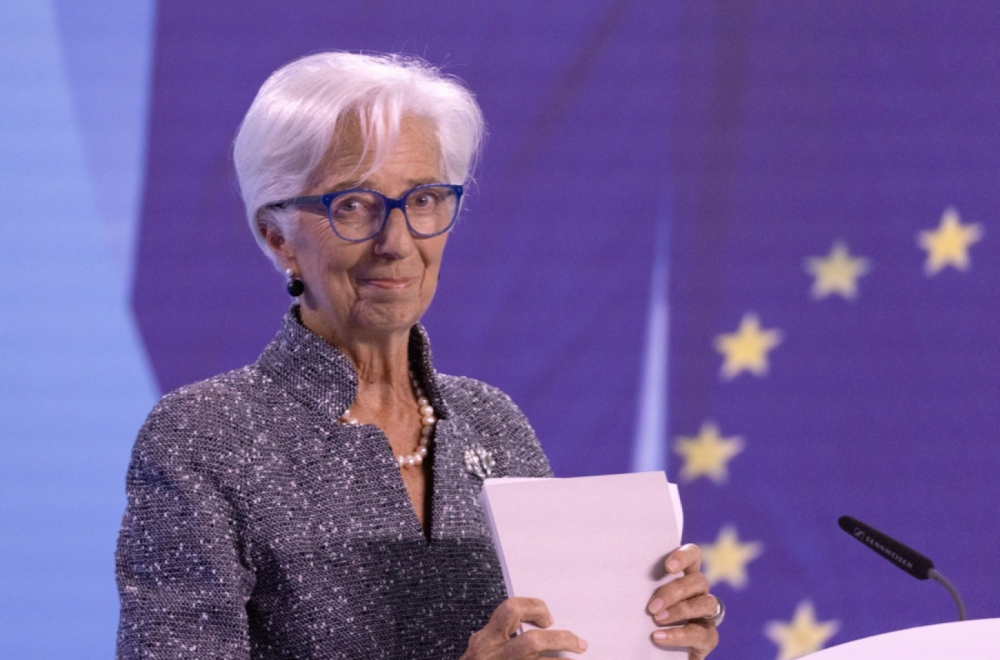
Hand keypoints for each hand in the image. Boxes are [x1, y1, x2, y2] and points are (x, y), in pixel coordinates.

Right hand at [461, 597, 587, 658]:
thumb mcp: (479, 651)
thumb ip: (498, 638)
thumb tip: (534, 625)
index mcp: (484, 642)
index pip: (510, 611)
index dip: (534, 608)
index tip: (548, 616)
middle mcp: (493, 656)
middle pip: (532, 642)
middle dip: (561, 640)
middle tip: (579, 643)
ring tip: (577, 655)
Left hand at [646, 544, 719, 659]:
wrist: (653, 650)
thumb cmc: (644, 616)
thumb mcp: (641, 598)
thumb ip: (639, 587)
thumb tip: (616, 579)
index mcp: (684, 576)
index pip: (693, 555)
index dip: (684, 556)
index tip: (668, 567)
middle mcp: (699, 592)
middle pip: (698, 580)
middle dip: (674, 592)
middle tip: (651, 606)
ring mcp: (706, 614)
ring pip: (707, 603)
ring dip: (680, 610)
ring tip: (657, 619)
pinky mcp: (708, 637)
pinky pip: (702, 633)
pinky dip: (679, 635)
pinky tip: (659, 637)